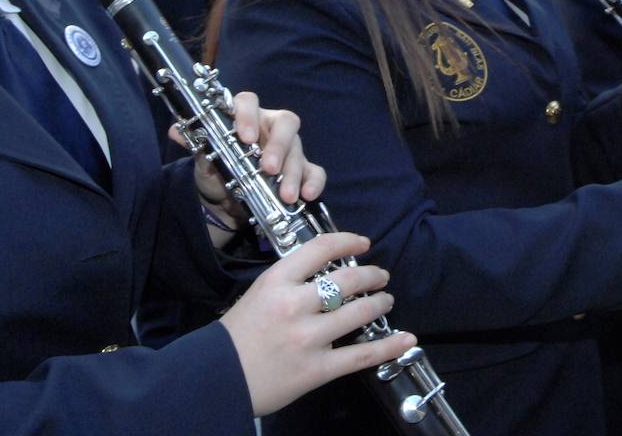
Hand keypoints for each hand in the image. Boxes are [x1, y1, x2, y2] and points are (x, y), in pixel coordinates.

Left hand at [182, 92, 326, 228]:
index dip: (249, 115)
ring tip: (285, 196)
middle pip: (285, 121)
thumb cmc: (217, 170)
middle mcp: (270, 128)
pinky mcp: (302, 170)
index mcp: (246, 117)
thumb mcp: (205, 159)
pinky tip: (308, 195)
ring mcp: (289, 148)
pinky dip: (314, 181)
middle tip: (269, 168)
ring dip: (293, 172)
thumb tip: (175, 131)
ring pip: (299, 149)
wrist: (225, 202)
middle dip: (279, 144)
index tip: (245, 137)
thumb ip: (197, 144)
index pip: (249, 101)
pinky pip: (315, 171)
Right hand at [220, 232, 414, 416]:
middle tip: (381, 275)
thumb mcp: (256, 295)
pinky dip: (388, 346)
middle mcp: (295, 305)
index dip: (348, 241)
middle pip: (347, 280)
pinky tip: (405, 339)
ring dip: (379, 304)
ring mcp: (308, 338)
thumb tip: (323, 277)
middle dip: (371, 275)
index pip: (320, 249)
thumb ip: (288, 284)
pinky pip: (361, 355)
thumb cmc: (233, 338)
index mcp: (276, 282)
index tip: (362, 243)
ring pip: (359, 313)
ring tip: (386, 301)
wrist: (216, 379)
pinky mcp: (318, 368)